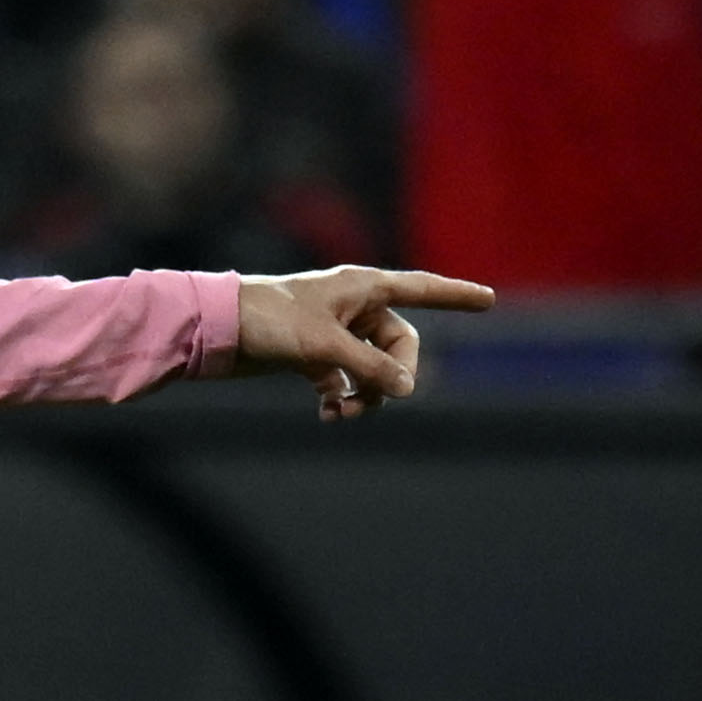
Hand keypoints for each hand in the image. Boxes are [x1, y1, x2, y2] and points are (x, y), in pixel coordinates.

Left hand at [235, 267, 494, 421]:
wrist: (213, 330)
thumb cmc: (268, 320)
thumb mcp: (324, 344)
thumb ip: (370, 366)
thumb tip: (407, 390)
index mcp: (362, 287)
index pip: (421, 289)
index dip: (455, 296)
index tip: (488, 300)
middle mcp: (352, 307)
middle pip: (399, 345)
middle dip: (393, 377)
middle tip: (377, 397)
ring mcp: (332, 332)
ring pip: (372, 369)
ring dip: (367, 395)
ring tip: (342, 413)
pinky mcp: (311, 356)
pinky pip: (345, 381)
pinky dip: (342, 399)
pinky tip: (328, 414)